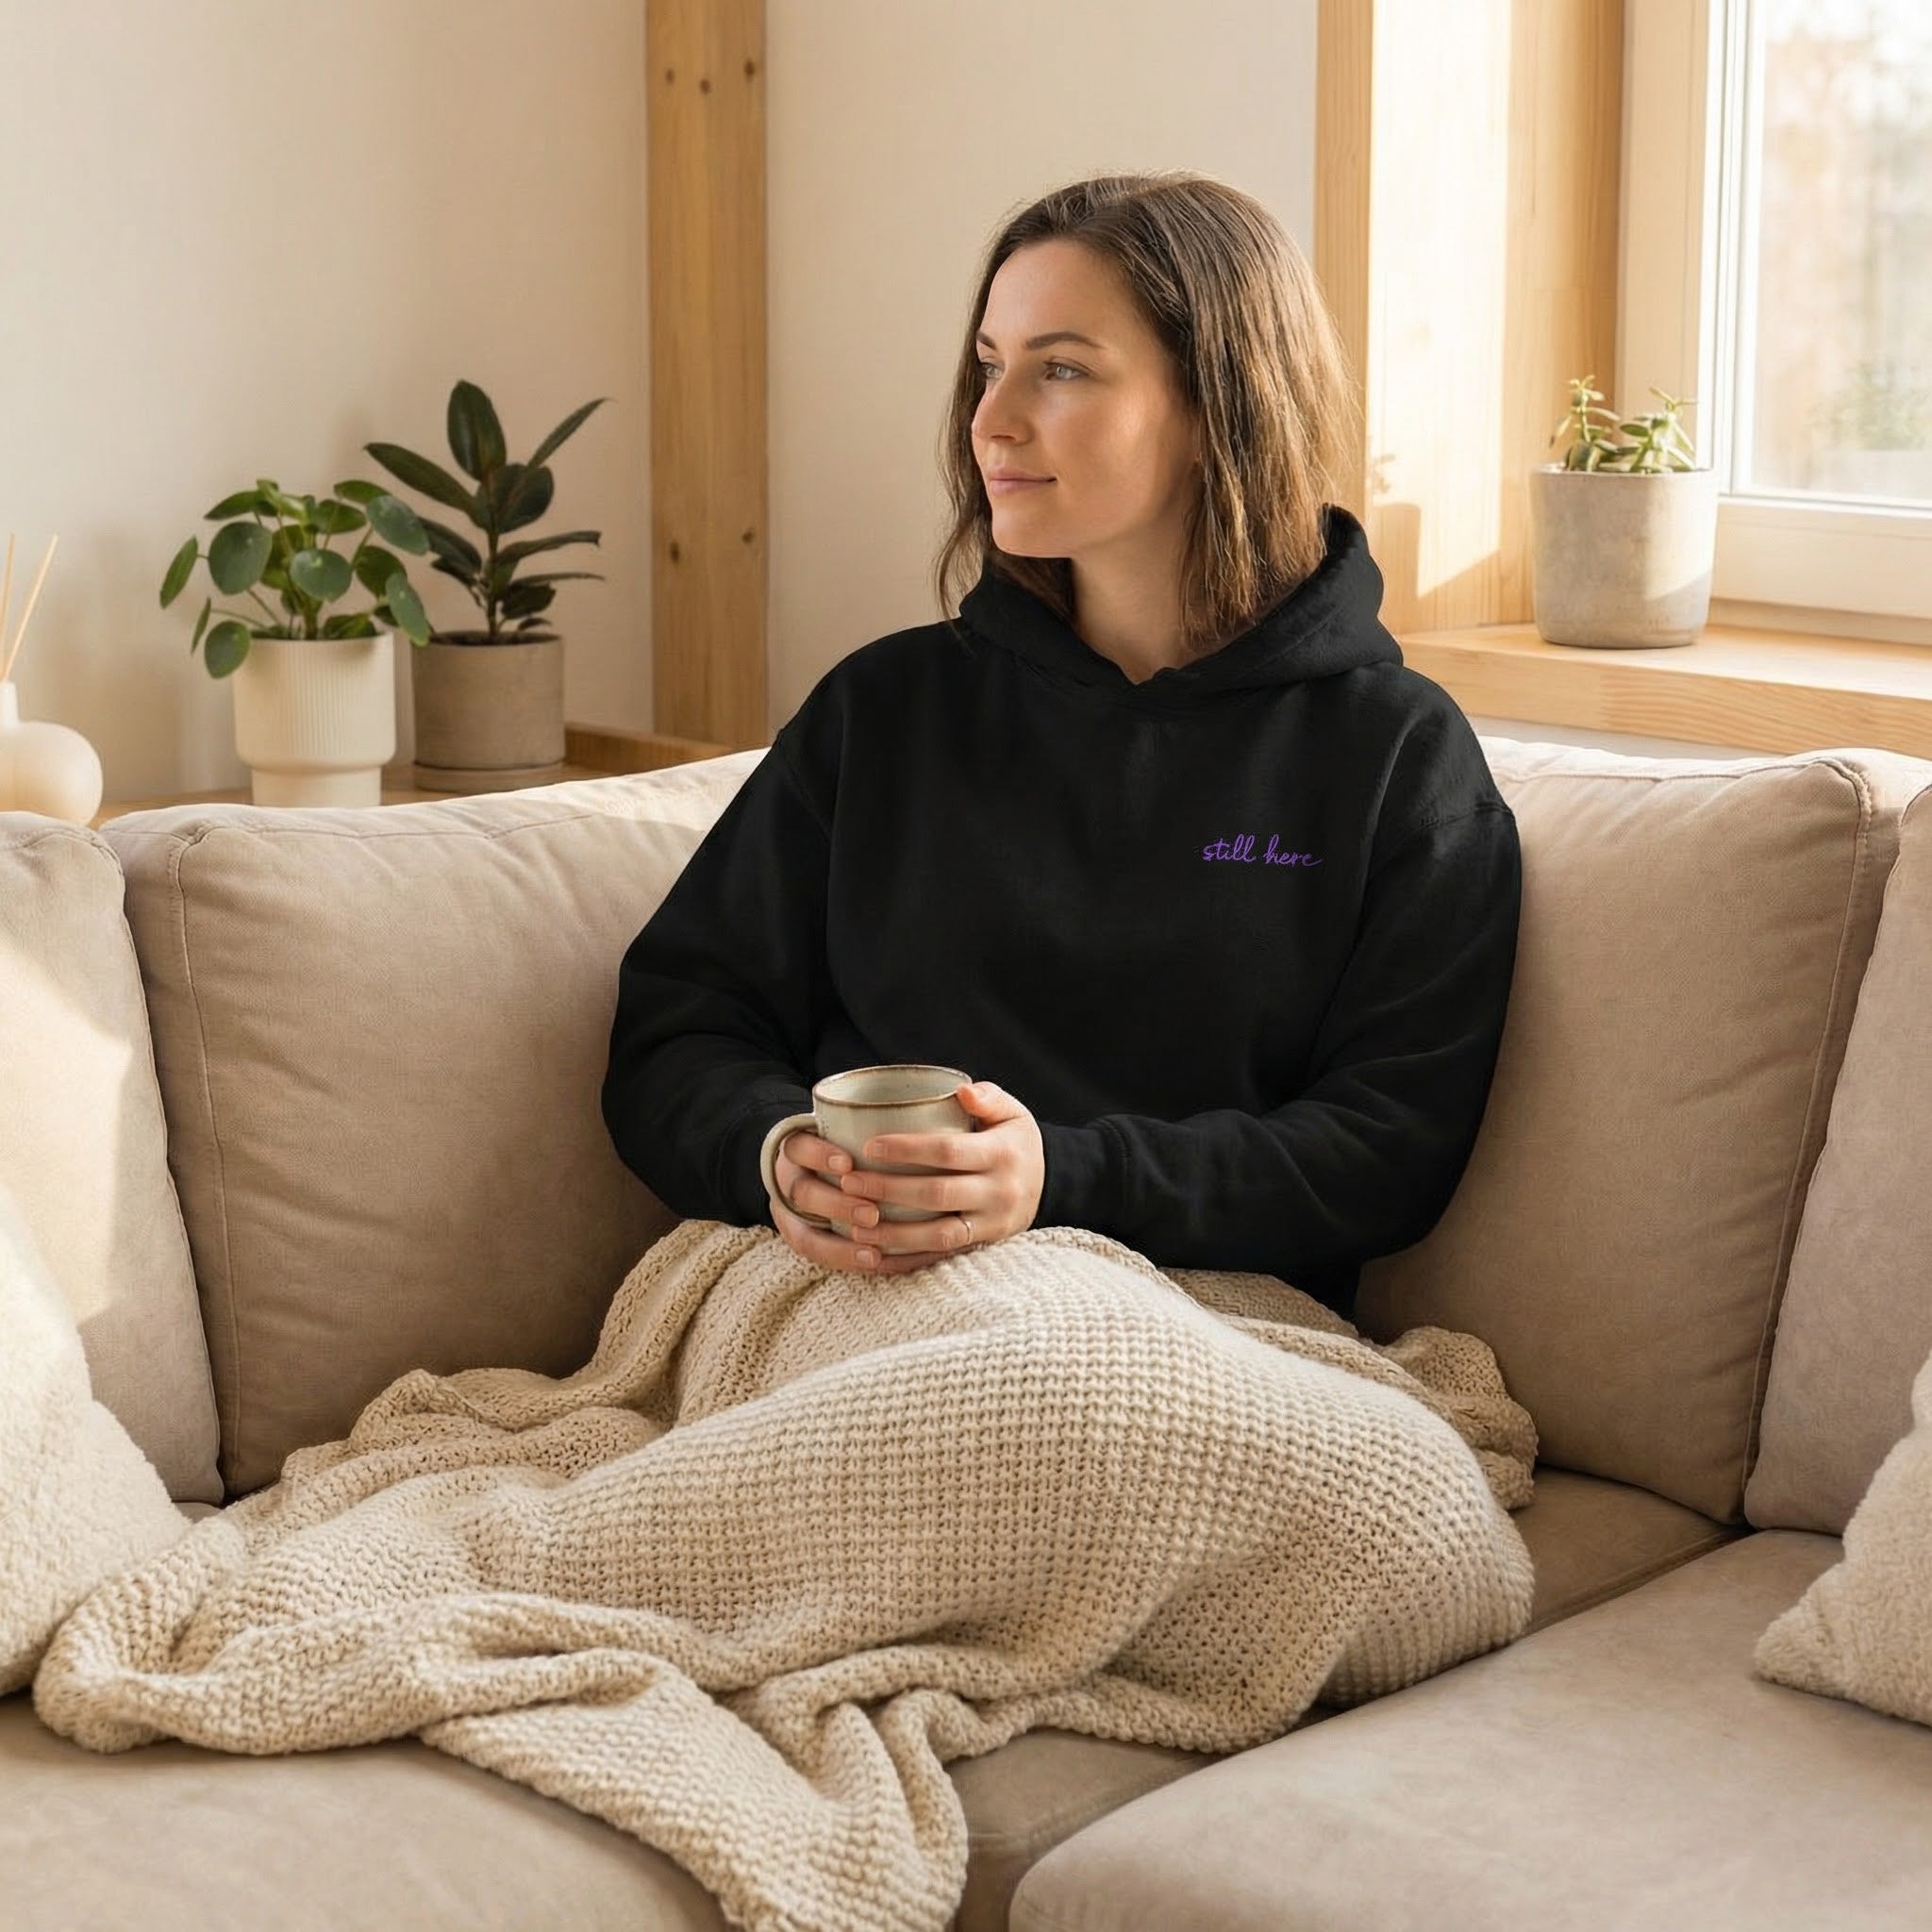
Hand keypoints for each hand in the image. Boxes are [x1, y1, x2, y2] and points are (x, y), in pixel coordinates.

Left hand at [769, 1080, 1043, 1274]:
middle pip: (936, 1194)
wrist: (1051, 1183)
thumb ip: (988, 1097)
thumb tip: (962, 1091)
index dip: (907, 1149)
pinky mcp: (984, 1246)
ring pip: (938, 1235)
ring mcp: (992, 1224)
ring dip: (893, 1234)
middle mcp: (1000, 1192)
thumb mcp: (1012, 1111)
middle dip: (889, 1190)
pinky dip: (907, 1260)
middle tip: (849, 1182)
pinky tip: (875, 1255)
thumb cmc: (1015, 1139)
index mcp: (1003, 1153)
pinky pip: (942, 1257)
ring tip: (855, 1226)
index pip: (948, 1151)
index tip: (869, 1146)